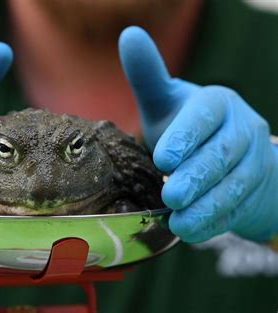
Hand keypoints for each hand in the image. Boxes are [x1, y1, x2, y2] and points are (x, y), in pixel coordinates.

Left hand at [119, 26, 277, 241]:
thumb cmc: (185, 126)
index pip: (207, 115)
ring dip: (207, 204)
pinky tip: (189, 230)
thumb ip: (148, 76)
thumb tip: (129, 35)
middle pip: (224, 152)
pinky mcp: (252, 192)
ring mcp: (252, 163)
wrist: (226, 157)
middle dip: (198, 175)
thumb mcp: (167, 102)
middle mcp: (241, 130)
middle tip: (170, 192)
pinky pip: (237, 208)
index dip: (187, 136)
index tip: (162, 158)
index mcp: (217, 103)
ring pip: (235, 184)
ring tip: (179, 219)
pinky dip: (213, 222)